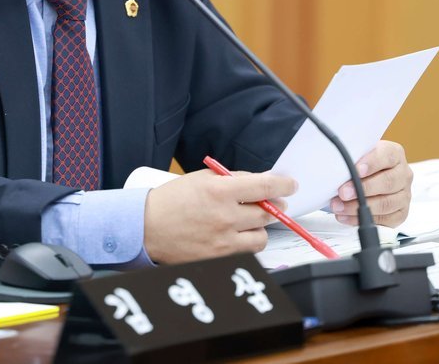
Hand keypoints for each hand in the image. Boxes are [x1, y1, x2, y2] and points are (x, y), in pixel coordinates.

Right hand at [143, 169, 297, 263]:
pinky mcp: (221, 259)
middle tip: (270, 203)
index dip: (283, 185)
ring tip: (248, 222)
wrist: (147, 228)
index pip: (264, 186)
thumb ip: (231, 179)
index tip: (290, 185)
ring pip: (261, 235)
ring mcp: (224, 241)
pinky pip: (248, 252)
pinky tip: (237, 235)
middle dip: (272, 206)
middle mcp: (225, 217)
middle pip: (267, 212)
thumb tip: (259, 183)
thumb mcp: (201, 179)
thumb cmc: (172, 201)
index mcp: (219, 191)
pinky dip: (247, 243)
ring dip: (260, 227)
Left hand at [328, 140, 411, 226]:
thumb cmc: (362, 163)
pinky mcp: (400, 212)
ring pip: (386, 203)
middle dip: (362, 189)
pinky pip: (384, 220)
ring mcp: (404, 194)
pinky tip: (347, 216)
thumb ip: (353, 156)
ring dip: (359, 207)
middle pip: (388, 182)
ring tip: (340, 207)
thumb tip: (336, 164)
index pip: (386, 156)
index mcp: (394, 154)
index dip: (371, 163)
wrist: (369, 175)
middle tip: (343, 193)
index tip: (357, 170)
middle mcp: (403, 174)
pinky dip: (362, 220)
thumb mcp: (359, 153)